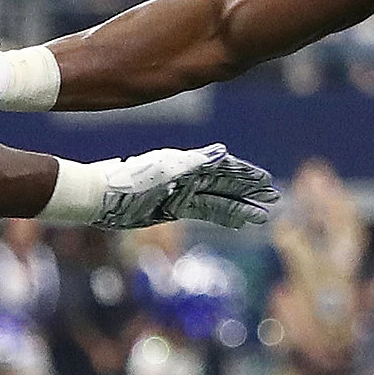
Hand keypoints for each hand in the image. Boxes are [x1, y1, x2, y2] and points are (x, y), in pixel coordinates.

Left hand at [94, 145, 277, 229]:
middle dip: (250, 191)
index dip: (246, 175)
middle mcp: (187, 177)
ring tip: (261, 215)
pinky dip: (222, 216)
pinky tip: (237, 222)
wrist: (99, 196)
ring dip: (240, 207)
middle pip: (226, 184)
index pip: (224, 169)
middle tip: (274, 198)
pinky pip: (204, 211)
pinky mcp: (172, 208)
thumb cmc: (128, 180)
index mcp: (187, 165)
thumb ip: (194, 163)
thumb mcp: (163, 170)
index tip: (266, 182)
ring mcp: (181, 193)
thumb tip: (222, 152)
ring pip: (218, 200)